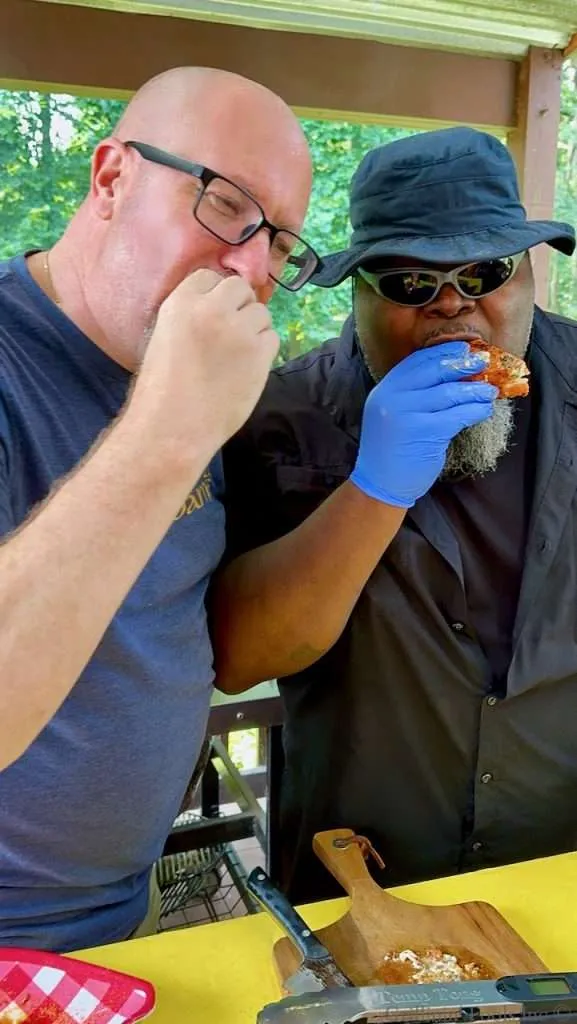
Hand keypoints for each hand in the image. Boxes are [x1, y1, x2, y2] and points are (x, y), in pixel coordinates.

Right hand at [129, 270, 278, 457]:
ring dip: (254, 328)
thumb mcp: (164, 338)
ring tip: (239, 353)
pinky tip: (247, 367)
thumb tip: (218, 309)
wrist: (173, 427)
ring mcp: (239, 330)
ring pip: (261, 313)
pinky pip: (273, 338)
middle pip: (240, 288)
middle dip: (239, 305)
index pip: (210, 277)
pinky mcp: (260, 354)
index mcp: (180, 302)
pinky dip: (264, 349)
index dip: (215, 294)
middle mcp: (212, 308)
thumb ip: (190, 316)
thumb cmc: (160, 391)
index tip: (214, 313)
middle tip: (232, 331)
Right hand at [350, 341, 496, 507]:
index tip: (465, 349)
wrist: (380, 484)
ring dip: (475, 390)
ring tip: (490, 390)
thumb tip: (455, 375)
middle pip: (435, 371)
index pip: (417, 361)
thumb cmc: (393, 450)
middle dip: (463, 364)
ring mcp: (406, 414)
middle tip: (483, 362)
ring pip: (450, 393)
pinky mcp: (424, 432)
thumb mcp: (394, 415)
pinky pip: (457, 415)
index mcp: (385, 389)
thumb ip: (414, 394)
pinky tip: (484, 410)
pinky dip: (475, 410)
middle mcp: (392, 397)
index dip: (444, 352)